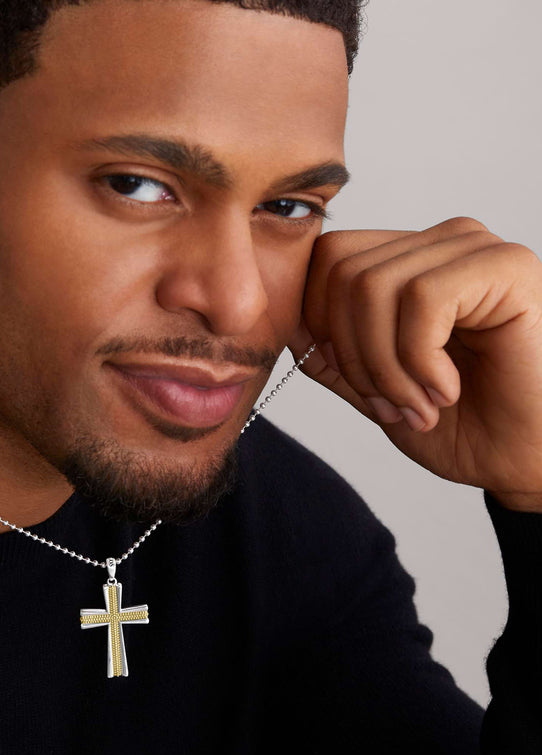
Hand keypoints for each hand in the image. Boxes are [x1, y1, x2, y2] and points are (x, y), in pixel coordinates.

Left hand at [291, 217, 541, 510]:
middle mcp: (437, 244)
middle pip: (341, 272)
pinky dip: (420, 360)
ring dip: (386, 366)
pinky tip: (447, 390)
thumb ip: (328, 352)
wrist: (524, 461)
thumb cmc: (458, 424)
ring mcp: (472, 249)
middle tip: (389, 403)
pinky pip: (423, 300)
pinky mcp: (506, 268)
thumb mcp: (372, 388)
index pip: (325, 259)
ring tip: (419, 404)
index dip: (319, 324)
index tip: (355, 381)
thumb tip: (286, 322)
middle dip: (351, 354)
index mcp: (405, 263)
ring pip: (373, 286)